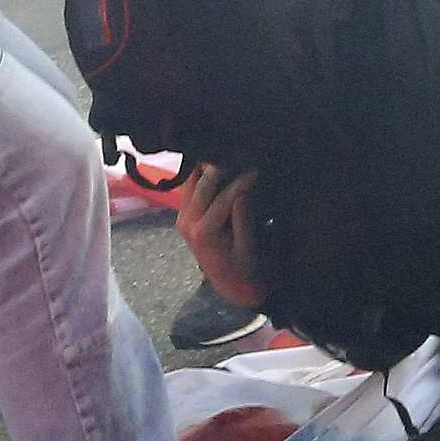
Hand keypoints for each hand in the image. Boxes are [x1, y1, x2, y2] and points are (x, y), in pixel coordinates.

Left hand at [175, 166, 266, 308]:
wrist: (229, 284)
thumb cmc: (243, 268)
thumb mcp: (247, 247)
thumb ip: (243, 218)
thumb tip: (243, 190)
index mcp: (204, 233)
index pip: (223, 197)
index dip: (241, 181)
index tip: (257, 170)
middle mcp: (187, 224)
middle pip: (202, 184)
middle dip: (222, 167)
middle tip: (241, 156)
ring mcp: (182, 219)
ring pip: (190, 182)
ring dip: (206, 168)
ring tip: (228, 157)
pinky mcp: (183, 216)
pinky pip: (188, 189)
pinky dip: (200, 176)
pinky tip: (215, 167)